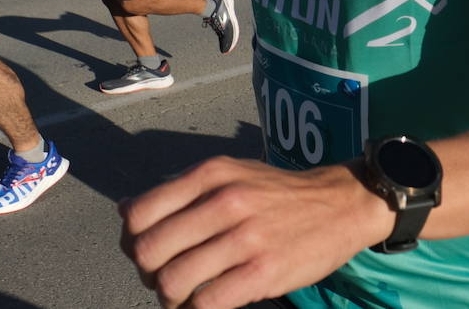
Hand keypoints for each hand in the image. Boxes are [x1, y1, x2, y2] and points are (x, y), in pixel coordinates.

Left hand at [119, 156, 391, 308]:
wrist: (342, 204)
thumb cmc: (279, 194)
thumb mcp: (231, 174)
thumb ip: (182, 190)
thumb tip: (126, 211)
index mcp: (212, 174)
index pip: (138, 214)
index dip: (133, 241)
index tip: (152, 251)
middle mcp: (225, 200)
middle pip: (148, 252)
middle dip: (148, 274)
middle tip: (167, 278)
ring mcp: (244, 238)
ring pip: (171, 282)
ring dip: (170, 297)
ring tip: (187, 294)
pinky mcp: (262, 272)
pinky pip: (205, 304)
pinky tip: (208, 302)